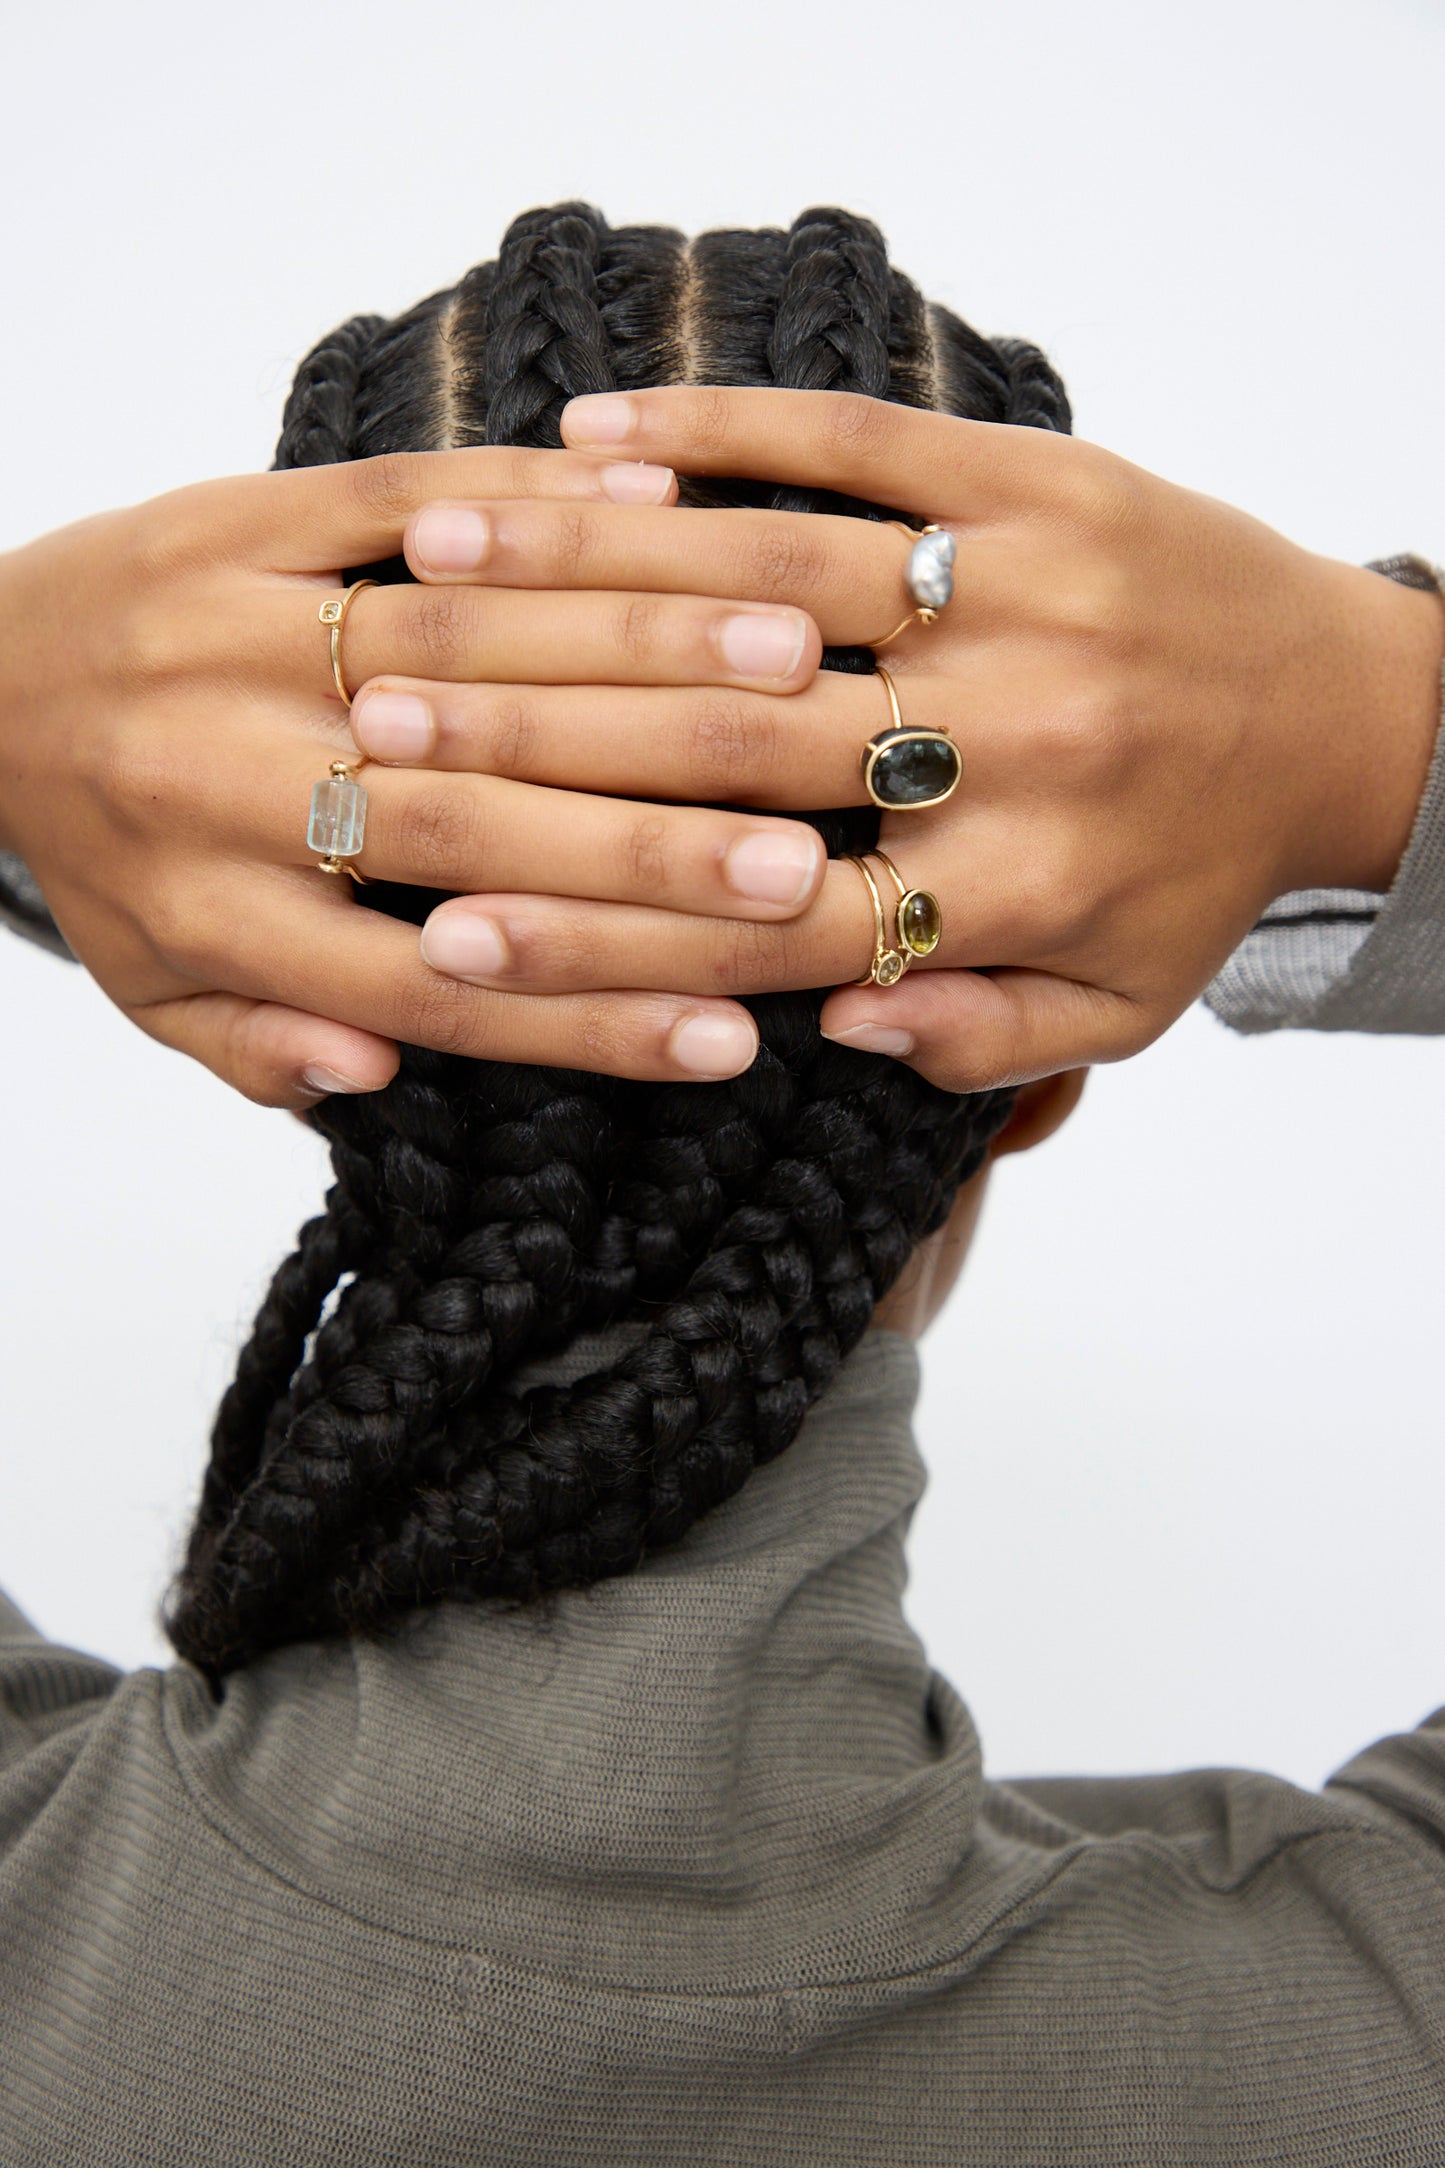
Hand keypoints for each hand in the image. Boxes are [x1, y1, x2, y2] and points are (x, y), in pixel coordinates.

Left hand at [0, 448, 832, 1105]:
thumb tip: (378, 1073)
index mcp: (217, 915)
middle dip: (647, 851)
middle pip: (470, 827)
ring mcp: (234, 632)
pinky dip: (532, 504)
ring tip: (788, 664)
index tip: (735, 1037)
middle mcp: (227, 777)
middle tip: (801, 872)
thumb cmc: (98, 849)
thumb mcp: (156, 986)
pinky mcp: (238, 515)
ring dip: (634, 652)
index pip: (434, 993)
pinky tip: (661, 500)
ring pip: (461, 652)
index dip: (590, 1019)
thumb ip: (262, 1046)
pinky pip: (400, 499)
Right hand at [370, 386, 1444, 1089]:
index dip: (595, 941)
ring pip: (767, 581)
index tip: (444, 936)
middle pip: (732, 751)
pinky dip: (716, 435)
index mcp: (1014, 889)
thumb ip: (977, 1049)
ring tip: (425, 573)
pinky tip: (587, 436)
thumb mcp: (1113, 1007)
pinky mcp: (1031, 476)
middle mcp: (1010, 739)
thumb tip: (817, 1034)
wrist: (1345, 700)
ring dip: (583, 572)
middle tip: (375, 741)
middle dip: (540, 746)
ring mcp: (1021, 591)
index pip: (762, 924)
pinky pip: (853, 442)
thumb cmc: (1199, 865)